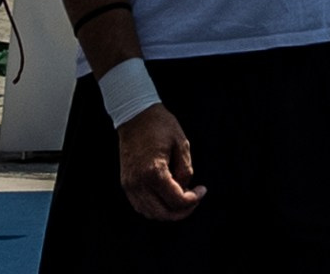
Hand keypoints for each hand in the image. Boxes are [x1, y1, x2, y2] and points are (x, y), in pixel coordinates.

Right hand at [118, 102, 204, 219]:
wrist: (136, 116)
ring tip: (182, 199)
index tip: (202, 190)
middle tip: (194, 200)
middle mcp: (139, 183)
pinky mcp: (126, 184)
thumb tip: (185, 189)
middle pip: (162, 213)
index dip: (193, 200)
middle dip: (181, 212)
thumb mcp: (181, 143)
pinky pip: (140, 206)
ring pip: (150, 213)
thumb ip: (185, 169)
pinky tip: (167, 198)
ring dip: (168, 212)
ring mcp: (130, 186)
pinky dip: (155, 208)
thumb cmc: (160, 126)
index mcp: (154, 172)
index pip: (176, 200)